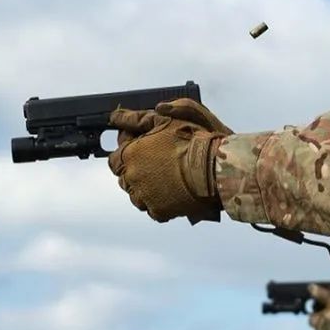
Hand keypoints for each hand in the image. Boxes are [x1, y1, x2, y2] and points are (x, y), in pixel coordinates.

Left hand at [108, 98, 232, 222]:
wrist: (215, 168)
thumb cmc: (193, 142)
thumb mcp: (164, 120)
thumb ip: (136, 118)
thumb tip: (116, 117)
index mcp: (129, 154)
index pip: (114, 159)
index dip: (128, 156)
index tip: (143, 152)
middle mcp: (132, 177)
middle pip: (125, 179)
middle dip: (137, 173)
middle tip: (158, 166)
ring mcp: (144, 197)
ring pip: (137, 196)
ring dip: (146, 190)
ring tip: (166, 182)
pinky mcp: (160, 211)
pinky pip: (153, 210)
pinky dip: (160, 203)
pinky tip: (172, 194)